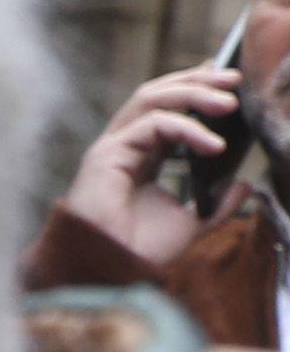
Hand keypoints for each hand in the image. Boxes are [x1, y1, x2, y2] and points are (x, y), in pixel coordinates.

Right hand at [59, 57, 252, 272]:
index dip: (194, 88)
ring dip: (193, 94)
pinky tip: (214, 146)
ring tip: (229, 103)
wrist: (111, 272)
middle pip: (156, 94)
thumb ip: (217, 204)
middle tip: (234, 79)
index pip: (165, 108)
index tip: (227, 81)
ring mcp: (112, 148)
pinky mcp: (106, 155)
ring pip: (150, 99)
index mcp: (140, 157)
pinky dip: (187, 129)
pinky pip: (151, 125)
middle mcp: (123, 146)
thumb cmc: (139, 250)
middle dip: (196, 80)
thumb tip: (246, 186)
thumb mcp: (192, 223)